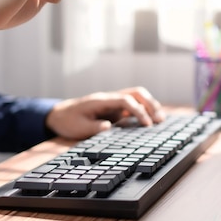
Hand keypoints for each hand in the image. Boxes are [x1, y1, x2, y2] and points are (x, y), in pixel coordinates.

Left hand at [45, 87, 165, 139]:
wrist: (60, 114)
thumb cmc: (68, 121)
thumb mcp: (78, 127)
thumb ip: (93, 127)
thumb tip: (109, 127)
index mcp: (102, 100)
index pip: (126, 100)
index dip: (139, 111)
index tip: (147, 124)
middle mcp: (110, 98)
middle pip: (136, 93)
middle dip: (150, 104)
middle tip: (160, 120)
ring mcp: (113, 102)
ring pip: (137, 97)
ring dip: (150, 105)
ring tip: (161, 120)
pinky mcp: (115, 109)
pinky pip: (133, 105)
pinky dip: (144, 110)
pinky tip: (151, 121)